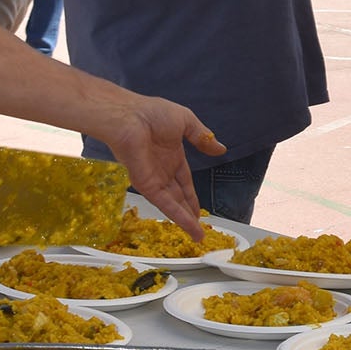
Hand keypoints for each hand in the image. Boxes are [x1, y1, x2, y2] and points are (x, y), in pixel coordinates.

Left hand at [97, 97, 224, 236]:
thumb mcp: (186, 121)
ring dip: (186, 220)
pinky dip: (179, 217)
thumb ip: (202, 137)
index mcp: (171, 155)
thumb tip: (221, 148)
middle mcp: (162, 170)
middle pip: (179, 196)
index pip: (184, 180)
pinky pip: (166, 204)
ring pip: (173, 204)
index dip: (192, 195)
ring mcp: (154, 179)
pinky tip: (190, 227)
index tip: (199, 209)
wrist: (129, 117)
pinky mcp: (147, 186)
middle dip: (189, 212)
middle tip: (199, 227)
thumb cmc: (152, 113)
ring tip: (198, 236)